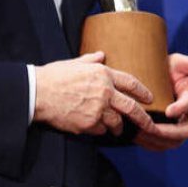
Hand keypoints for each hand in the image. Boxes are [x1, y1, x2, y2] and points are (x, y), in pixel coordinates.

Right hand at [33, 51, 155, 136]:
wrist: (37, 93)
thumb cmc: (54, 76)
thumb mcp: (75, 63)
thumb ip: (91, 60)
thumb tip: (101, 55)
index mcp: (103, 74)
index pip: (130, 83)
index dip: (143, 91)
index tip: (150, 98)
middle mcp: (104, 92)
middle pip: (131, 107)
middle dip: (143, 117)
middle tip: (149, 124)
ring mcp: (97, 109)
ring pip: (116, 122)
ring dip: (118, 126)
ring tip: (118, 128)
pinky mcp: (88, 124)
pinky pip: (101, 130)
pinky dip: (101, 131)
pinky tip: (97, 128)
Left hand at [135, 53, 187, 151]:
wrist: (156, 81)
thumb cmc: (168, 69)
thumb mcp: (178, 63)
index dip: (180, 109)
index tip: (168, 111)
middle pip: (185, 131)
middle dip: (167, 132)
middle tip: (149, 128)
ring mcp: (181, 127)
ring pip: (173, 142)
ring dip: (156, 140)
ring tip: (140, 133)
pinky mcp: (170, 136)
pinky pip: (162, 145)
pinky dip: (150, 143)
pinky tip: (137, 137)